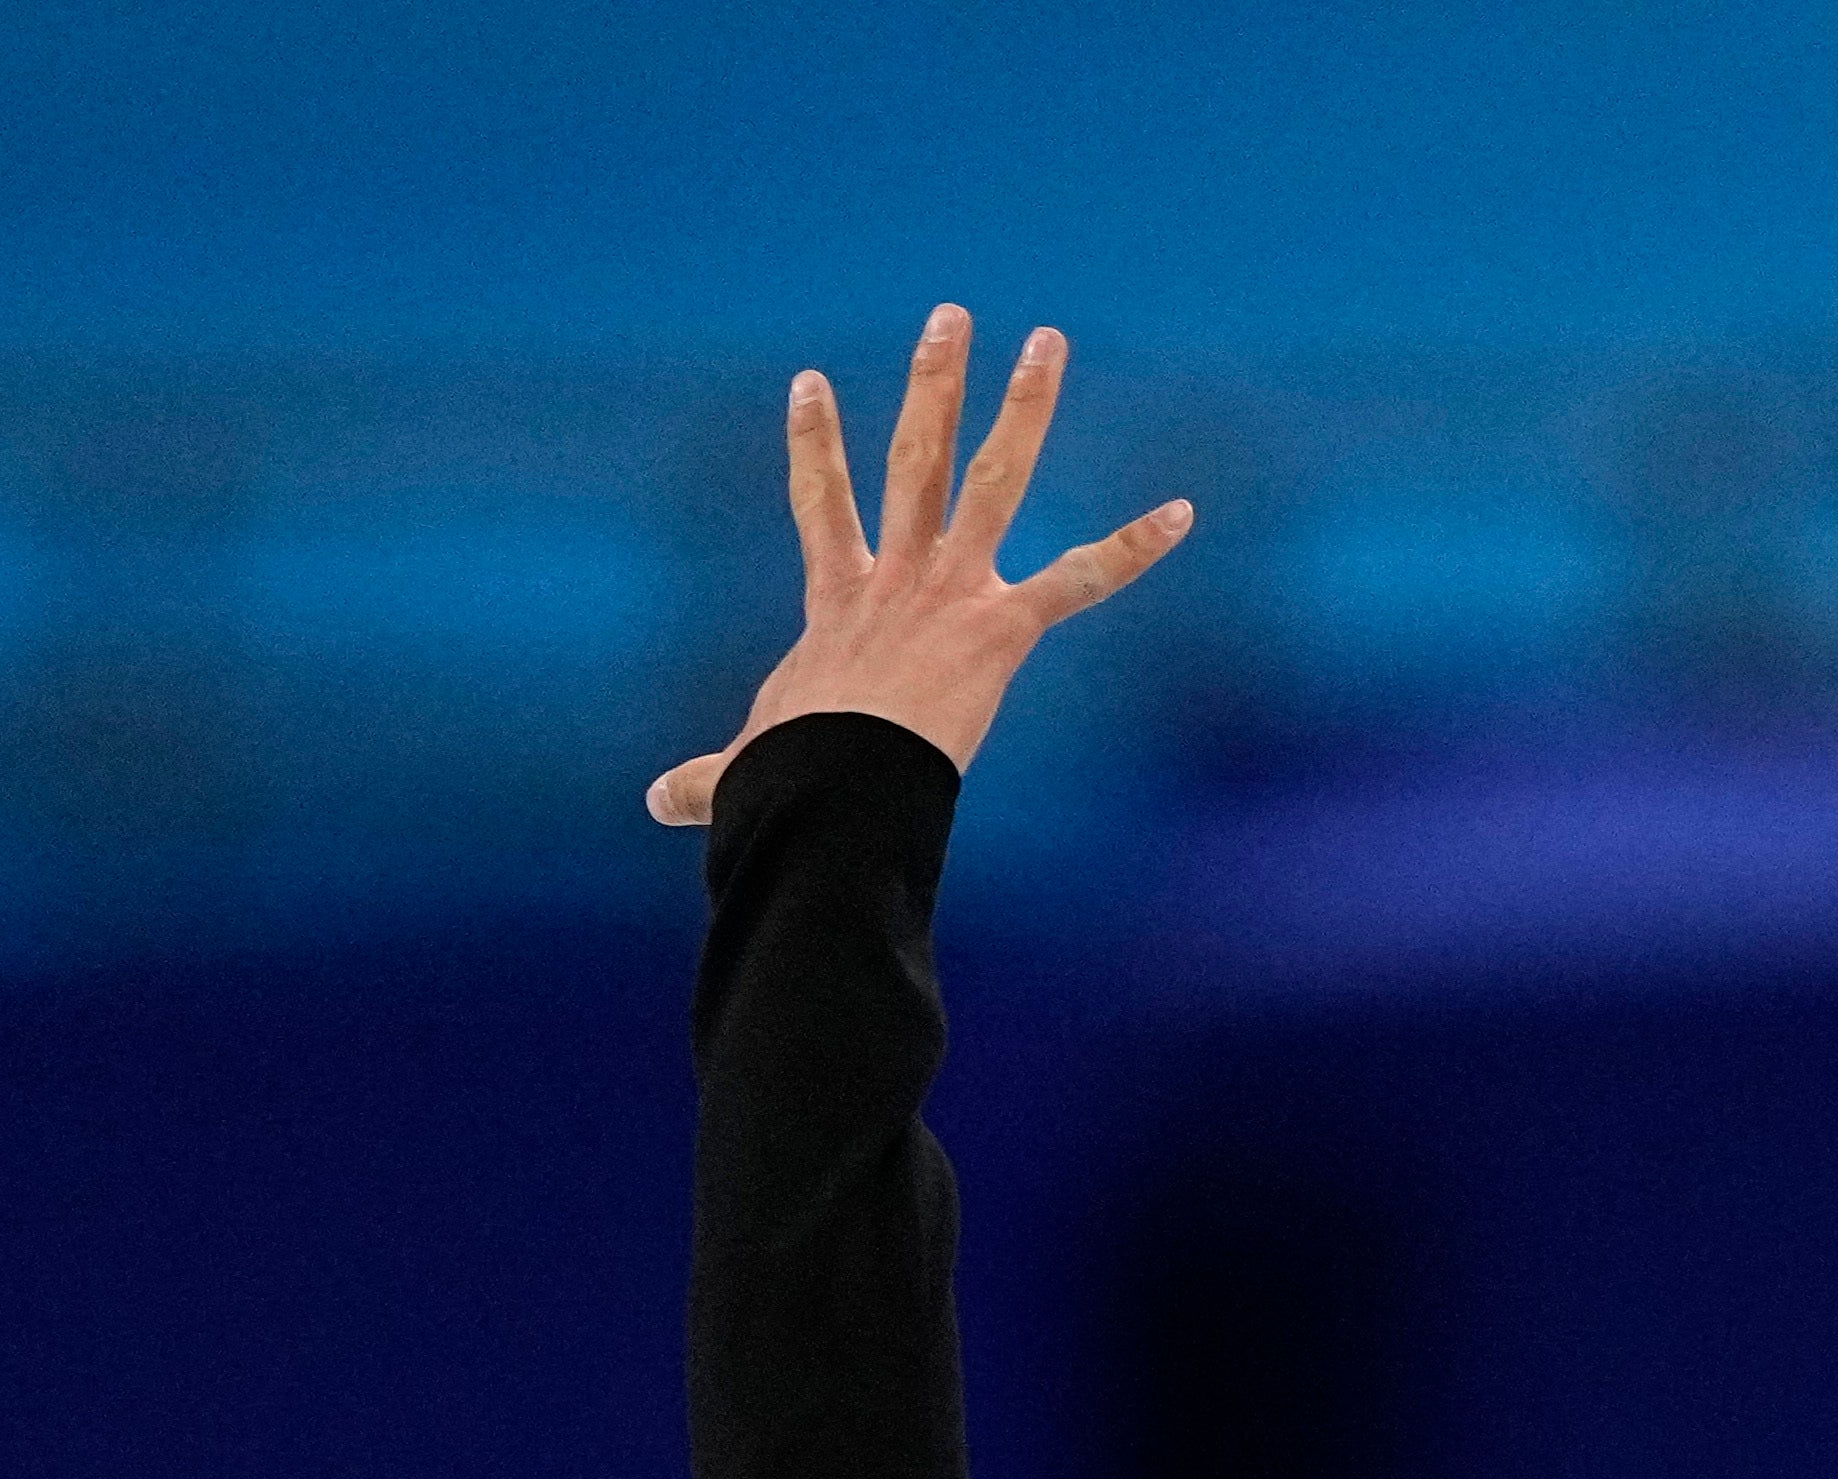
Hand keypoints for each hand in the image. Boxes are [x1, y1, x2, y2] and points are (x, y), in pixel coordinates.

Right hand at [645, 305, 1190, 825]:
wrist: (834, 788)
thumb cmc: (792, 781)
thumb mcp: (745, 768)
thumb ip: (709, 778)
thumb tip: (655, 803)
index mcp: (841, 602)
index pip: (821, 505)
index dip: (813, 444)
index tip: (808, 381)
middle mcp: (899, 577)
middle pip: (916, 458)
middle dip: (934, 384)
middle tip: (950, 316)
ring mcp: (952, 593)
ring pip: (993, 480)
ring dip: (1022, 408)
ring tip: (1046, 341)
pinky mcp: (1002, 629)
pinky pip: (1079, 581)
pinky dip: (1134, 549)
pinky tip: (1182, 513)